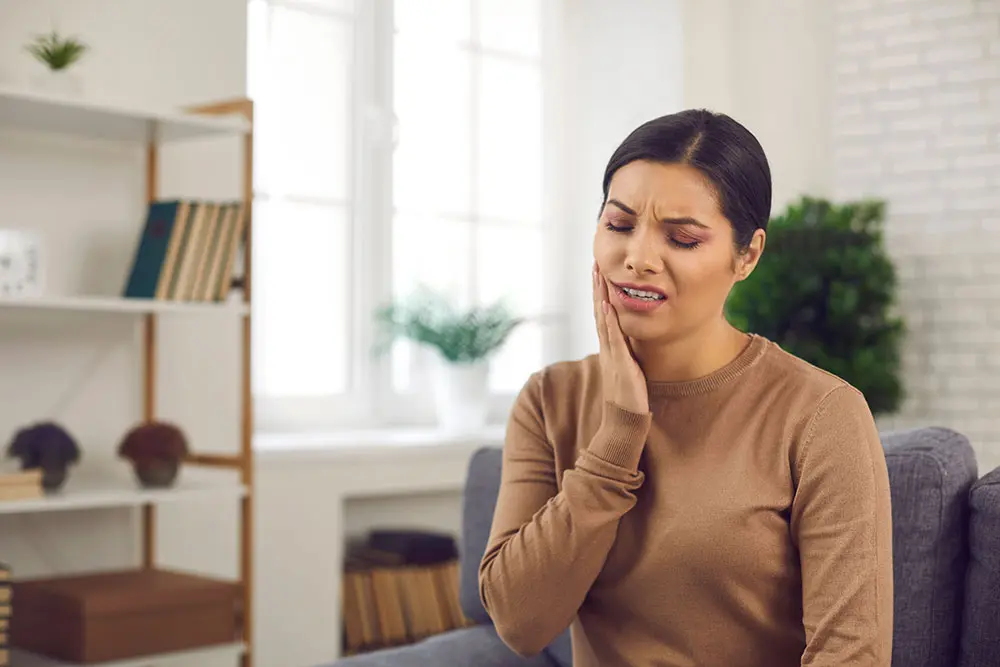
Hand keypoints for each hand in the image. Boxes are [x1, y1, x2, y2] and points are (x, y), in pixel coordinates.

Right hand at [593, 263, 648, 413]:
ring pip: (603, 320)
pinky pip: (614, 339)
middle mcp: (607, 349)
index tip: (600, 273)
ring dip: (601, 296)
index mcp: (610, 349)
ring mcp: (612, 355)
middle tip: (595, 263)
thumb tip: (630, 341)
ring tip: (600, 275)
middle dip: (598, 287)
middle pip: (599, 311)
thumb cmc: (629, 399)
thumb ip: (627, 353)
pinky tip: (609, 305)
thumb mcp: (628, 370)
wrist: (624, 423)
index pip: (603, 315)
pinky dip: (610, 321)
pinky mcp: (620, 364)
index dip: (601, 293)